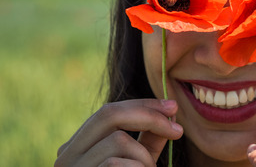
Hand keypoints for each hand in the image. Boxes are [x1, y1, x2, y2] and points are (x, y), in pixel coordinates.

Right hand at [55, 99, 182, 166]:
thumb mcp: (139, 165)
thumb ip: (149, 141)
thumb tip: (168, 114)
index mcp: (79, 146)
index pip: (110, 112)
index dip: (143, 105)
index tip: (173, 107)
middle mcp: (66, 155)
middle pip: (109, 114)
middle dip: (149, 116)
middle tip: (178, 129)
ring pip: (118, 141)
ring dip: (144, 158)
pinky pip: (117, 164)